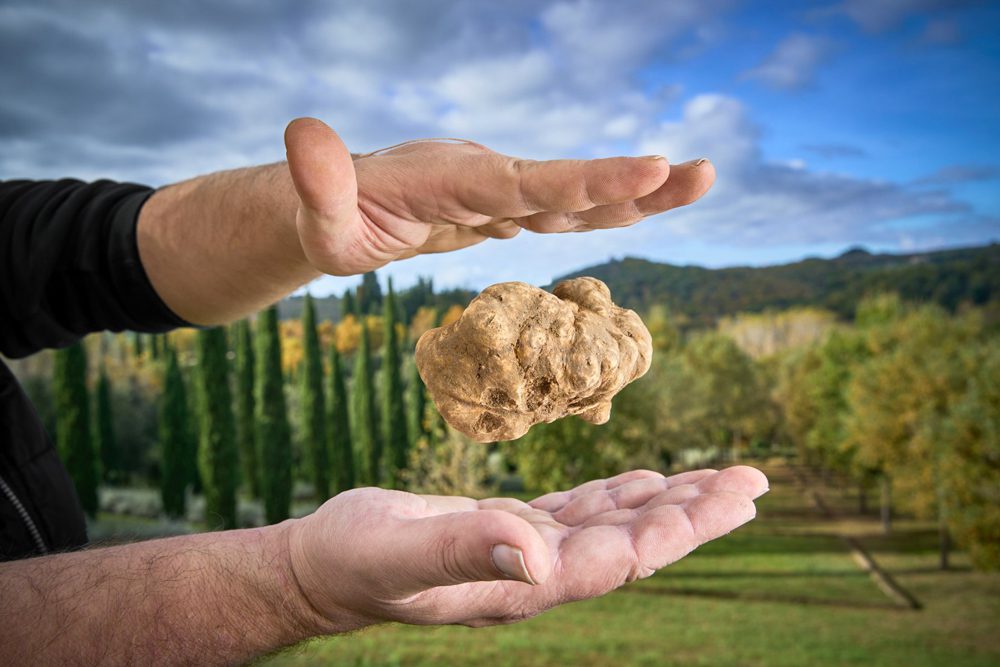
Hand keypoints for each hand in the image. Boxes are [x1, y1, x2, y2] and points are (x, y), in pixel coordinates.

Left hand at [283, 118, 715, 275]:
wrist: (336, 204)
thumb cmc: (327, 220)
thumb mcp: (315, 217)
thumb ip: (316, 185)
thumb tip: (303, 135)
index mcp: (453, 180)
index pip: (527, 183)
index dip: (586, 181)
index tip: (648, 167)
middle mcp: (485, 176)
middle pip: (565, 182)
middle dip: (631, 182)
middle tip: (703, 172)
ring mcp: (496, 190)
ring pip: (571, 196)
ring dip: (633, 194)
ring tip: (698, 182)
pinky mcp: (500, 206)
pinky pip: (557, 211)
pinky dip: (602, 210)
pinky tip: (640, 210)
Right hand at [287, 466, 766, 629]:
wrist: (324, 567)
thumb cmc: (355, 561)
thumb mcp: (400, 555)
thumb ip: (465, 551)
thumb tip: (538, 556)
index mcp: (522, 586)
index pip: (618, 560)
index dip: (674, 529)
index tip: (727, 499)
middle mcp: (537, 575)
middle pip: (634, 545)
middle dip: (694, 514)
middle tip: (753, 482)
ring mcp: (526, 554)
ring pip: (614, 526)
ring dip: (668, 502)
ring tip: (720, 480)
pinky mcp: (508, 532)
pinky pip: (579, 513)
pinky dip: (619, 495)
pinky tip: (647, 481)